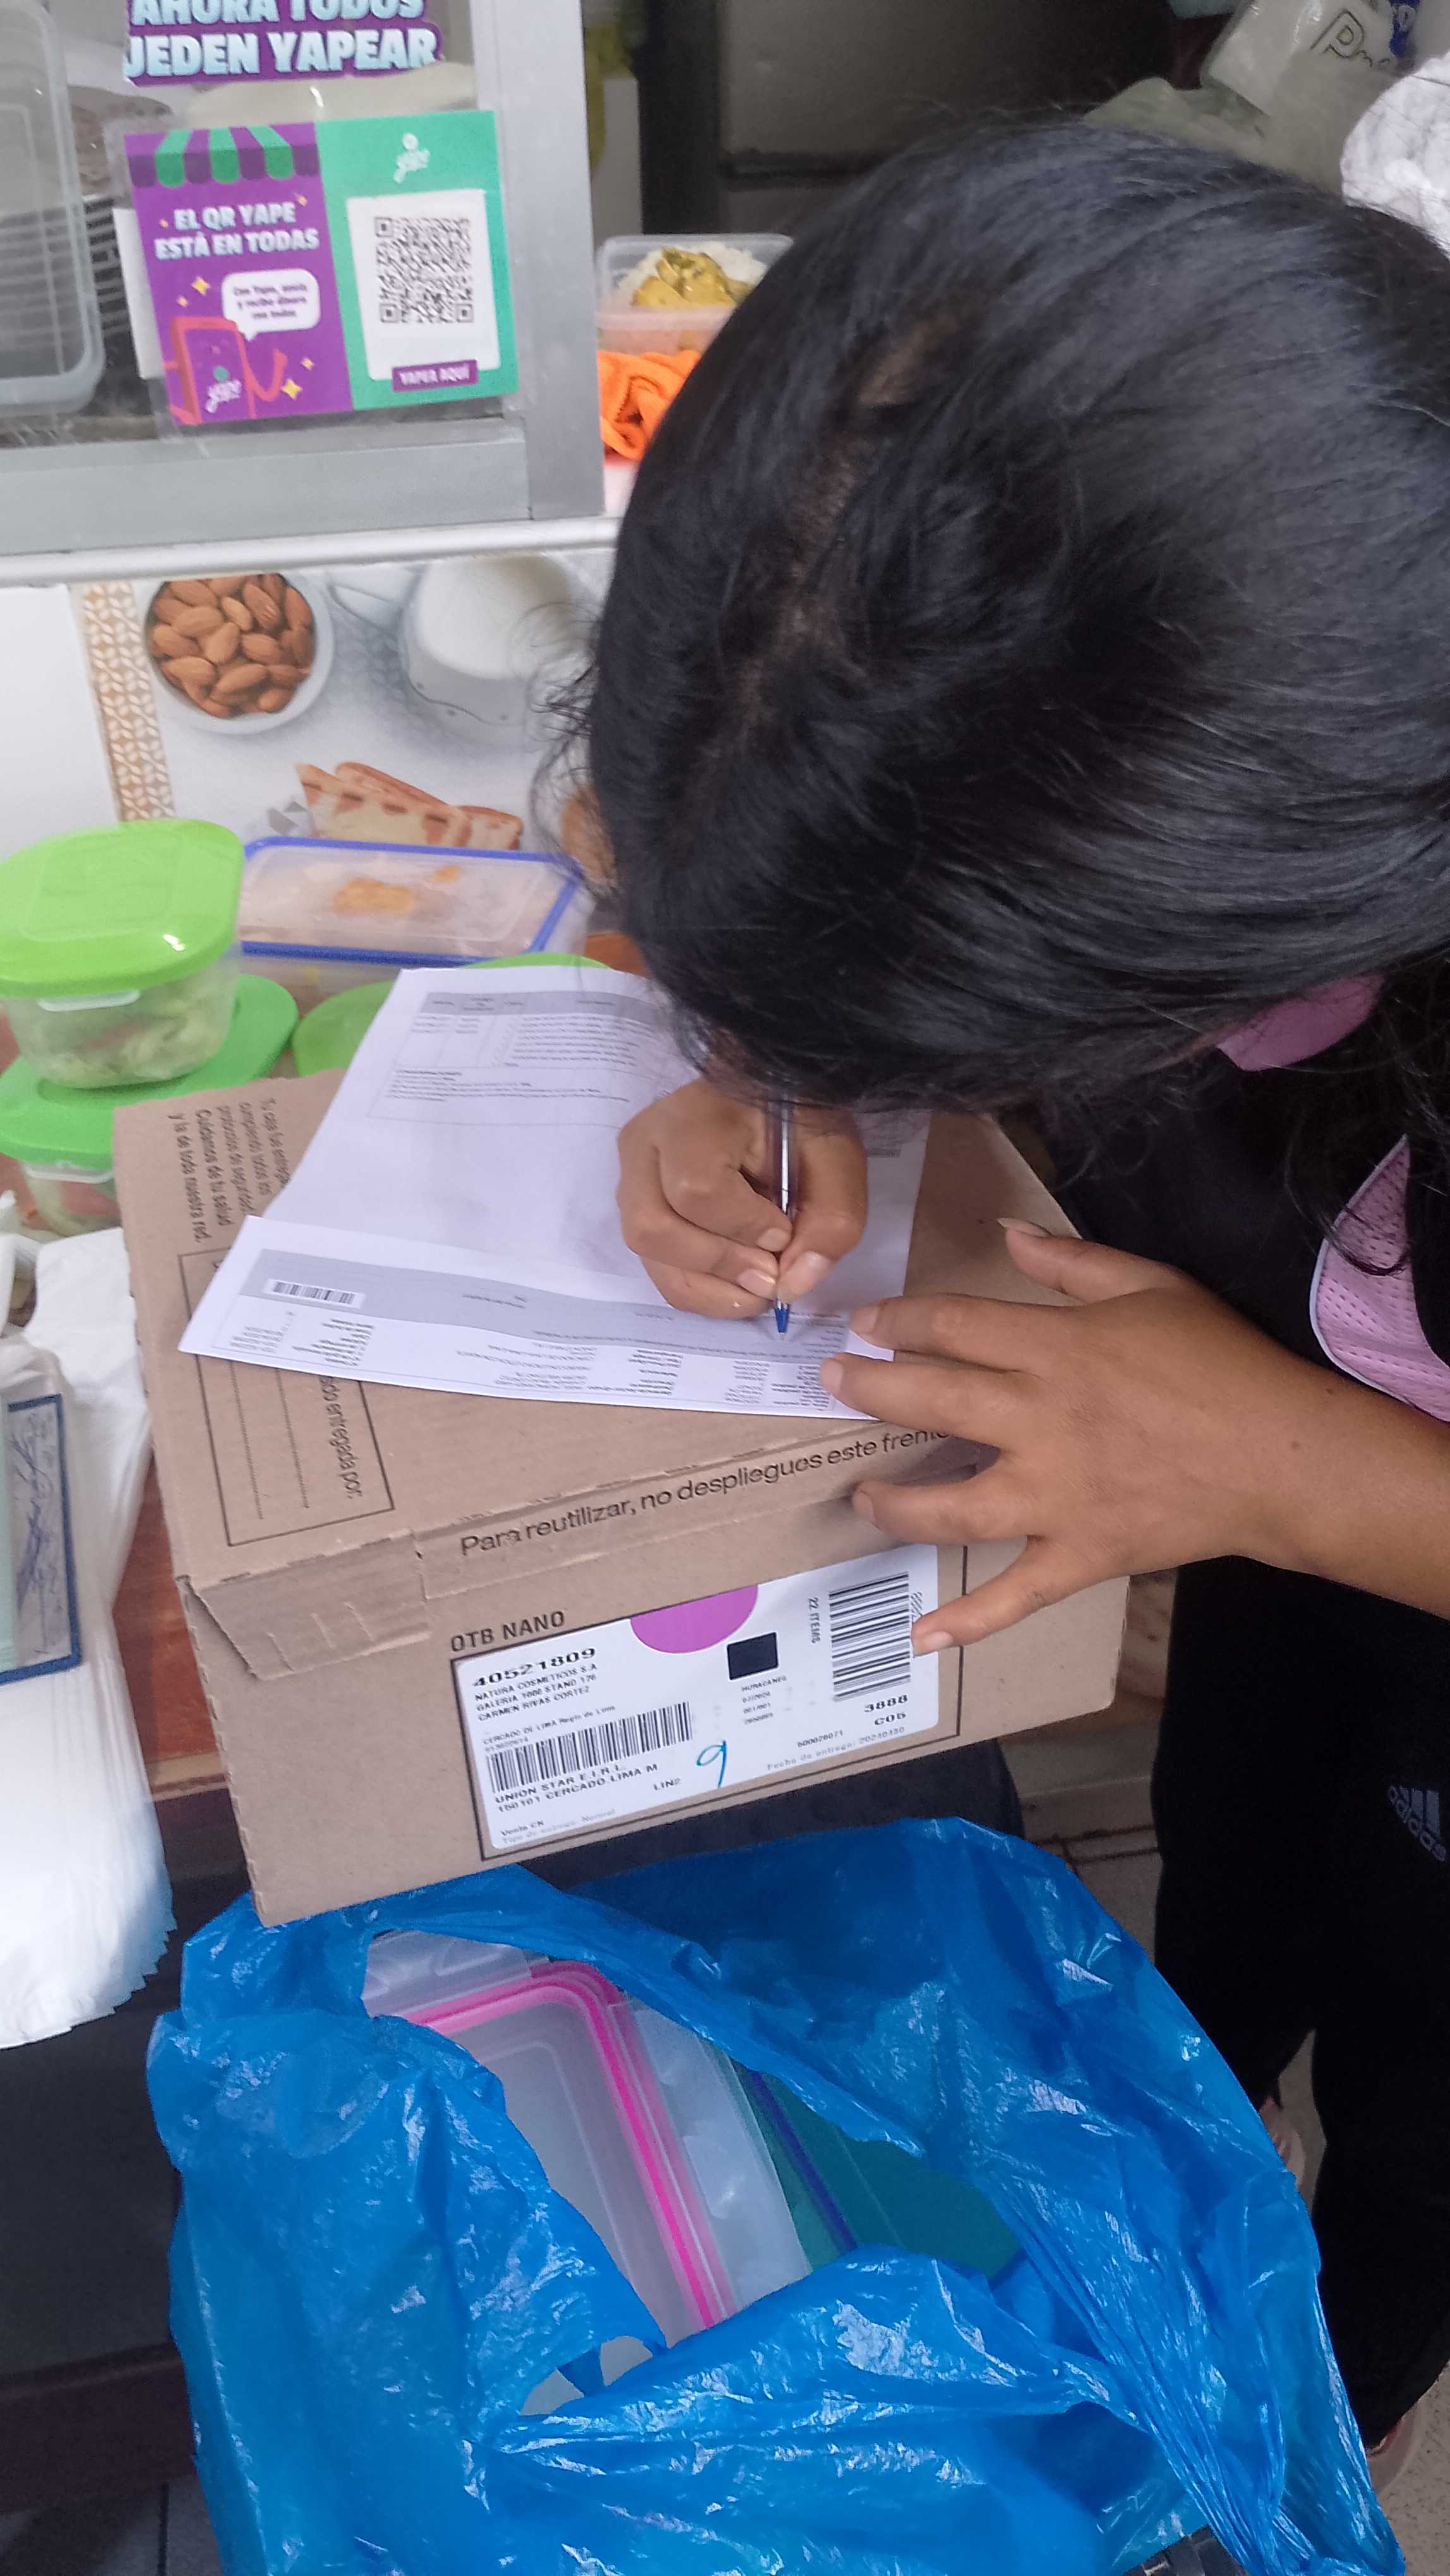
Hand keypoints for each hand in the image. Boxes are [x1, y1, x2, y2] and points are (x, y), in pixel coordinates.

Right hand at [618, 1079, 866, 1316]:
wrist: (764, 1096)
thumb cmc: (798, 1121)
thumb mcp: (836, 1159)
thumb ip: (831, 1220)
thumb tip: (792, 1286)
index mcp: (694, 1118)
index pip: (697, 1190)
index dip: (744, 1227)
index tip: (784, 1231)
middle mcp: (645, 1146)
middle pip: (654, 1229)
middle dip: (719, 1265)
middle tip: (769, 1273)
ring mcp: (631, 1177)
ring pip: (650, 1257)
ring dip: (710, 1288)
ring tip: (758, 1285)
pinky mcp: (635, 1206)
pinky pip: (655, 1267)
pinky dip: (699, 1289)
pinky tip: (737, 1283)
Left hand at [821, 1223, 1369, 1649]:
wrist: (1285, 1456)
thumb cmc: (1222, 1362)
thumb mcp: (1151, 1284)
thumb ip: (1070, 1261)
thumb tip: (1004, 1231)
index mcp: (1055, 1349)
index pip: (952, 1327)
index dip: (898, 1322)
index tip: (865, 1324)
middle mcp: (1040, 1421)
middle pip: (931, 1402)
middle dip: (869, 1391)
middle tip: (832, 1384)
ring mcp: (1054, 1496)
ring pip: (950, 1506)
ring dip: (893, 1502)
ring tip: (859, 1495)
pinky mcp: (1079, 1554)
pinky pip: (1013, 1595)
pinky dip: (966, 1620)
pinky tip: (920, 1635)